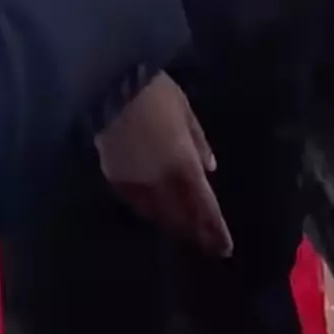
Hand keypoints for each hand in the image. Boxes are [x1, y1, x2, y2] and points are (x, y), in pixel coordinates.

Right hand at [96, 74, 232, 257]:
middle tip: (207, 245)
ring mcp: (134, 182)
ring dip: (172, 223)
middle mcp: (159, 181)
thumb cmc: (153, 91)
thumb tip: (210, 168)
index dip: (214, 230)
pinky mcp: (112, 176)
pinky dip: (148, 209)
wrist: (109, 84)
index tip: (224, 249)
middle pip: (180, 216)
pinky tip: (152, 210)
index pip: (203, 206)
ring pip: (156, 213)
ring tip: (183, 230)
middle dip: (195, 231)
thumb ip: (198, 141)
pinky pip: (135, 201)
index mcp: (182, 164)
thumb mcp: (184, 109)